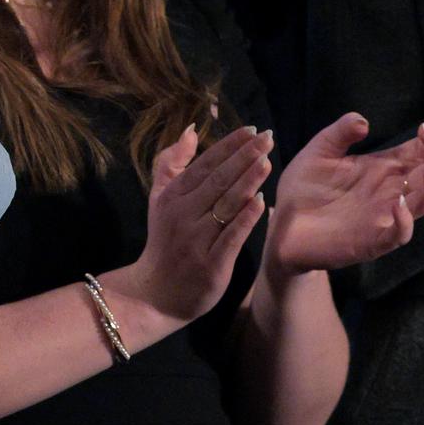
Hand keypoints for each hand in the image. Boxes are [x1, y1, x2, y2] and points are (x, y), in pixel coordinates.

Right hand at [110, 124, 270, 326]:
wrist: (156, 294)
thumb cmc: (165, 242)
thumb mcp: (160, 200)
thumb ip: (171, 163)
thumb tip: (192, 129)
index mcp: (172, 197)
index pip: (204, 165)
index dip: (228, 146)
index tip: (251, 131)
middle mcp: (182, 215)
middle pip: (217, 181)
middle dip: (243, 157)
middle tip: (267, 138)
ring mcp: (195, 240)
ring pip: (226, 205)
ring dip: (248, 181)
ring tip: (267, 161)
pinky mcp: (210, 265)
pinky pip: (231, 237)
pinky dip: (246, 218)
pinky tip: (261, 201)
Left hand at [268, 114, 423, 274]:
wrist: (280, 226)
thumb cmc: (302, 189)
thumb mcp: (319, 152)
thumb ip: (339, 133)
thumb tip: (364, 122)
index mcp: (381, 170)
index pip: (417, 155)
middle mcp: (388, 193)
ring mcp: (383, 218)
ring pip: (421, 204)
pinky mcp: (371, 242)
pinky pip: (398, 235)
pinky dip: (404, 221)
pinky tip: (398, 203)